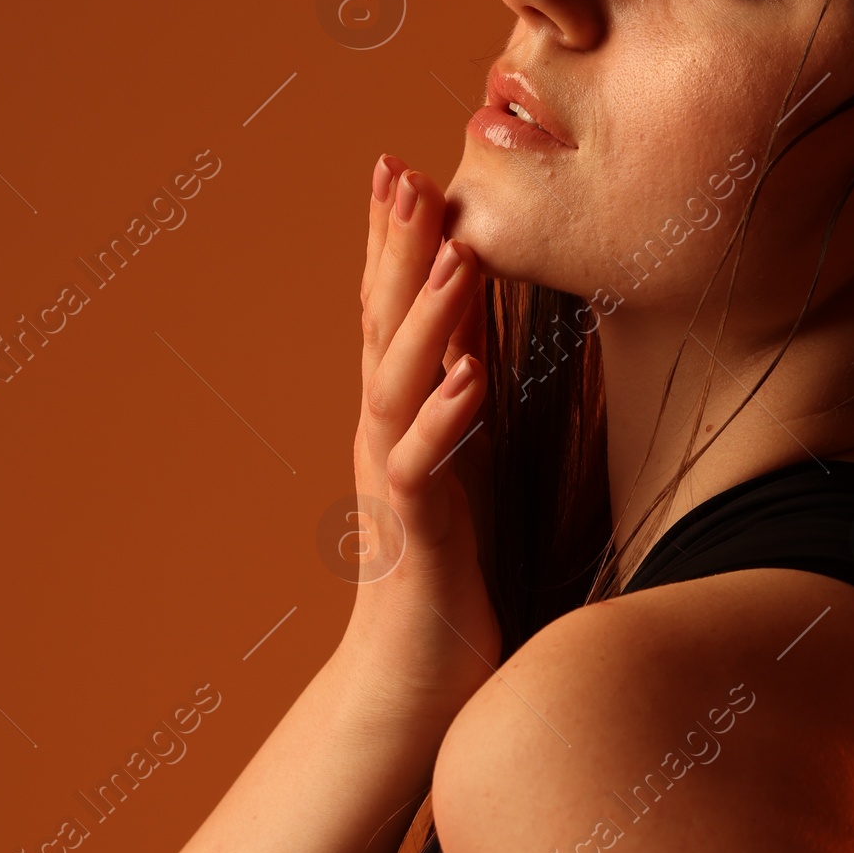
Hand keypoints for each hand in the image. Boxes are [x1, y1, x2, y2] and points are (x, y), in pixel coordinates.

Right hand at [339, 156, 502, 725]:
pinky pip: (423, 469)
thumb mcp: (462, 469)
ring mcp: (394, 483)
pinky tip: (468, 378)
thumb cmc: (450, 577)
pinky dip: (443, 419)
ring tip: (454, 252)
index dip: (391, 242)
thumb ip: (458, 405)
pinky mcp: (417, 535)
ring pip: (396, 385)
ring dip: (425, 316)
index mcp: (400, 419)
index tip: (399, 168)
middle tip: (400, 171)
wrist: (416, 684)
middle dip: (392, 249)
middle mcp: (384, 439)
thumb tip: (473, 340)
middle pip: (380, 328)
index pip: (389, 314)